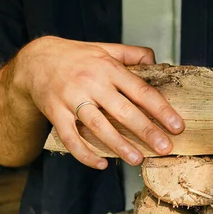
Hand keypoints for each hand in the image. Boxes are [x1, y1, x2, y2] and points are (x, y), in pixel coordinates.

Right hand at [14, 37, 183, 168]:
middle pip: (123, 111)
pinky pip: (70, 138)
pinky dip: (85, 154)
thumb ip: (132, 55)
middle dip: (147, 131)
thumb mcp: (106, 48)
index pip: (140, 91)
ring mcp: (72, 99)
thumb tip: (157, 62)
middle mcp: (92, 83)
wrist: (36, 61)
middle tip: (166, 148)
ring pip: (98, 127)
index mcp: (108, 68)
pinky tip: (101, 165)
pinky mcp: (56, 113)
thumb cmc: (77, 57)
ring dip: (119, 146)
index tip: (177, 126)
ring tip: (137, 160)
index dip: (161, 110)